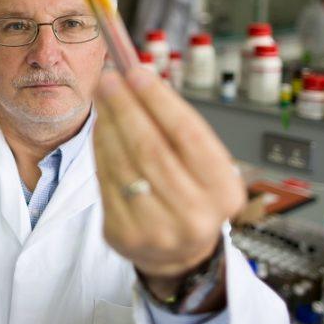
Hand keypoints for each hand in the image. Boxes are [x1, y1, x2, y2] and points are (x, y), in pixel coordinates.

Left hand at [93, 67, 245, 279]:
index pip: (188, 134)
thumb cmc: (192, 193)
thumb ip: (175, 124)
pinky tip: (100, 127)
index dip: (158, 100)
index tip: (136, 72)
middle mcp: (194, 215)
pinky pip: (105, 181)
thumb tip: (138, 78)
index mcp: (223, 191)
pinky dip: (100, 148)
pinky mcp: (124, 234)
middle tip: (109, 78)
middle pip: (151, 148)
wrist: (179, 251)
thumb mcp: (203, 163)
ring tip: (102, 97)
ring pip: (123, 163)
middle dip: (126, 107)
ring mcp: (157, 229)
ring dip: (108, 123)